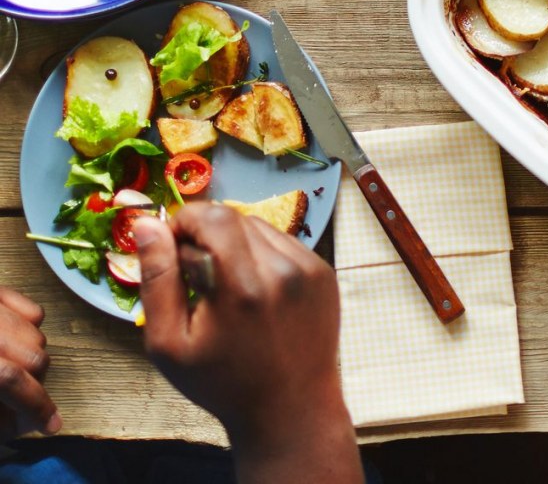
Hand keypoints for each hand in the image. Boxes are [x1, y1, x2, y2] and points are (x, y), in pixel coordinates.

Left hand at [0, 287, 57, 438]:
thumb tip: (20, 424)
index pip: (14, 382)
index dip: (36, 408)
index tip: (49, 425)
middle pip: (35, 359)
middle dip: (32, 384)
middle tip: (18, 401)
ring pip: (38, 335)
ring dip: (30, 357)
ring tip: (8, 369)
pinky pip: (33, 309)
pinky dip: (29, 327)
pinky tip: (12, 339)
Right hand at [135, 205, 359, 483]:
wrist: (291, 408)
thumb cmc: (222, 383)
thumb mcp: (169, 344)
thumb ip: (157, 279)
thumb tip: (147, 225)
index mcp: (244, 286)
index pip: (213, 216)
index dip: (185, 221)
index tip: (170, 245)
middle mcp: (284, 268)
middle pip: (236, 219)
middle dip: (206, 235)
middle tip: (193, 274)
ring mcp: (310, 268)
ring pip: (261, 228)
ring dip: (235, 244)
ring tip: (224, 287)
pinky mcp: (324, 272)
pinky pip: (284, 244)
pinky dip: (262, 256)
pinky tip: (253, 292)